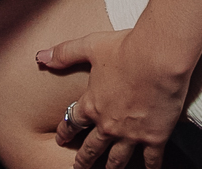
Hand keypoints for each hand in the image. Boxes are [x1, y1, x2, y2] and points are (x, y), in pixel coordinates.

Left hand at [39, 29, 189, 168]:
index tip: (61, 138)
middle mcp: (108, 125)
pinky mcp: (154, 137)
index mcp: (92, 104)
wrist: (159, 57)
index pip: (72, 122)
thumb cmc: (126, 48)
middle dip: (84, 159)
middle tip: (79, 167)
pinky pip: (151, 160)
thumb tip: (41, 57)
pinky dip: (150, 168)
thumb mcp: (90, 46)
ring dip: (111, 167)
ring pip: (117, 159)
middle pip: (92, 147)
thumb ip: (65, 53)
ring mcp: (131, 134)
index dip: (65, 131)